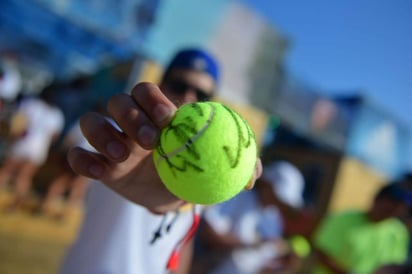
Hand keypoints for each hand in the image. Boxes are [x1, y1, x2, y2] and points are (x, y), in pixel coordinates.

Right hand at [67, 82, 261, 213]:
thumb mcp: (214, 167)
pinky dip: (82, 159)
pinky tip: (101, 172)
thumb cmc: (192, 172)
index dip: (153, 100)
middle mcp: (131, 123)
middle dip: (132, 116)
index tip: (169, 119)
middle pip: (118, 101)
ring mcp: (111, 142)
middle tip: (151, 140)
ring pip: (91, 121)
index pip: (146, 91)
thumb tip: (255, 174)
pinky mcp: (97, 164)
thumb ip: (236, 165)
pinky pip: (77, 155)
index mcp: (158, 116)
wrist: (169, 197)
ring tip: (122, 155)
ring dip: (103, 134)